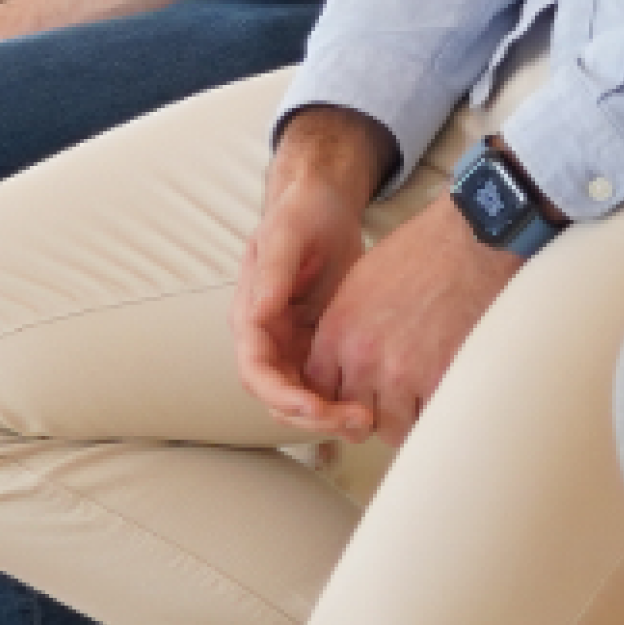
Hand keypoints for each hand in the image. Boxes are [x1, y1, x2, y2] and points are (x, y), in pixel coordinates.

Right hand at [231, 113, 401, 433]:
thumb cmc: (302, 211)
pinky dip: (344, 401)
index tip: (314, 407)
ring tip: (368, 418)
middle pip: (279, 398)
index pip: (255, 370)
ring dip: (330, 417)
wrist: (325, 204)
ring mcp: (293, 345)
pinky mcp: (319, 347)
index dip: (281, 396)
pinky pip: (326, 387)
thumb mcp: (287, 233)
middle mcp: (268, 338)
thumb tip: (258, 314)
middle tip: (355, 420)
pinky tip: (372, 403)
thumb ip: (273, 273)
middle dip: (313, 416)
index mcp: (251, 313)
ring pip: (303, 400)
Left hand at [302, 197, 515, 443]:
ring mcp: (401, 374)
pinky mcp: (439, 380)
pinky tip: (440, 396)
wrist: (467, 241)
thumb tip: (345, 360)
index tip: (354, 395)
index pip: (320, 389)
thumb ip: (345, 329)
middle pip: (353, 417)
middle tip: (389, 403)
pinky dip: (433, 415)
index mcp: (339, 332)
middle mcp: (363, 358)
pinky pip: (428, 421)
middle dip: (370, 414)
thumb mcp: (359, 284)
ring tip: (417, 401)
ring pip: (390, 429)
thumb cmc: (419, 253)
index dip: (337, 397)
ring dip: (403, 419)